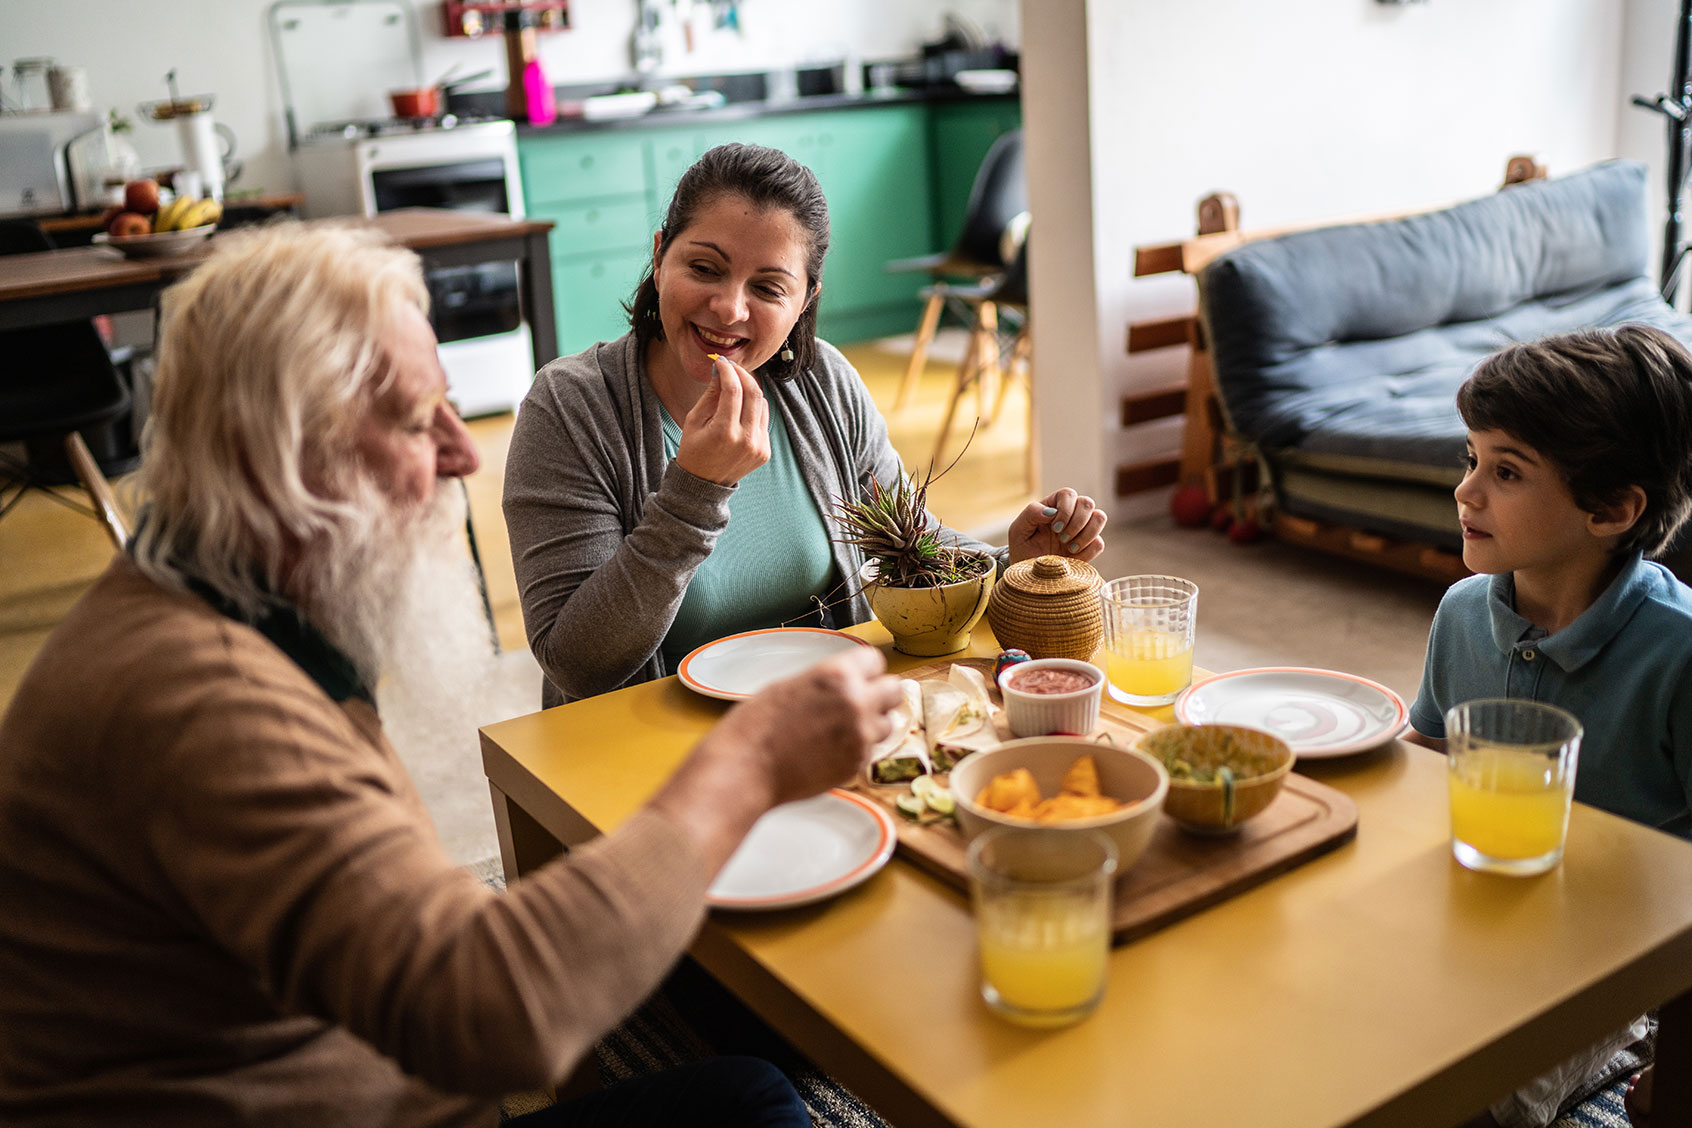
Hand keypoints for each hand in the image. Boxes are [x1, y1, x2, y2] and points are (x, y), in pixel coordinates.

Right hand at [650, 646, 903, 875]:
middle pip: (894, 690)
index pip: (876, 661)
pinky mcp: (857, 765)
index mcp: (838, 674)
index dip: (866, 670)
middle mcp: (857, 702)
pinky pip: (871, 750)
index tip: (860, 676)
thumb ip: (827, 682)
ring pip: (888, 724)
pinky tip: (831, 750)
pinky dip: (858, 748)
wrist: (745, 768)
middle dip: (880, 694)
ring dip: (872, 724)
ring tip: (843, 729)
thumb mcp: (792, 684)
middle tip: (861, 702)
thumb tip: (846, 685)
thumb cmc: (756, 724)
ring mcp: (860, 737)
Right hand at [674, 356, 770, 485]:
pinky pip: (763, 419)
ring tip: (734, 388)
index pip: (733, 390)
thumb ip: (711, 394)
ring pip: (762, 404)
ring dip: (749, 391)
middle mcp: (745, 440)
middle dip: (743, 375)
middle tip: (732, 368)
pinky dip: (753, 409)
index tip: (721, 362)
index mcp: (724, 432)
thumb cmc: (694, 450)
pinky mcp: (765, 451)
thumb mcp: (694, 420)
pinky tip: (740, 411)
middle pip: (754, 393)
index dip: (728, 371)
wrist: (704, 484)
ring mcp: (758, 447)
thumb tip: (721, 369)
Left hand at [1008, 488, 1106, 562]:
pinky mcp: (1088, 547)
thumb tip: (1052, 512)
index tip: (1055, 529)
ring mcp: (1082, 530)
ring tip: (1070, 548)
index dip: (1066, 510)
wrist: (1029, 575)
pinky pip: (1099, 543)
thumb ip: (1031, 513)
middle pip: (1087, 503)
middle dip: (1076, 523)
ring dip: (1086, 534)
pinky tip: (1072, 558)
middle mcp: (1071, 514)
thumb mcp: (1018, 530)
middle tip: (1062, 539)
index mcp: (1053, 506)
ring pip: (1100, 517)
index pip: (1068, 494)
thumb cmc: (1021, 549)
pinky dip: (1087, 551)